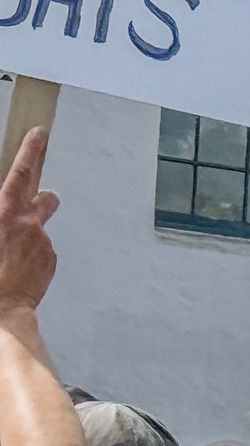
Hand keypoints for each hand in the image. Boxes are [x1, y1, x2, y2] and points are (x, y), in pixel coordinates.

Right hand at [0, 127, 57, 314]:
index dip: (31, 151)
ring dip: (28, 228)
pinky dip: (30, 252)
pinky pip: (40, 247)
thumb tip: (4, 209)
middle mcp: (28, 223)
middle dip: (39, 189)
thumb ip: (0, 214)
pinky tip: (14, 267)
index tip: (40, 133)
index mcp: (4, 213)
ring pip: (38, 225)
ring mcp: (42, 242)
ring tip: (7, 250)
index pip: (22, 173)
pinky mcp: (50, 259)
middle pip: (43, 195)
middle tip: (37, 183)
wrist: (0, 312)